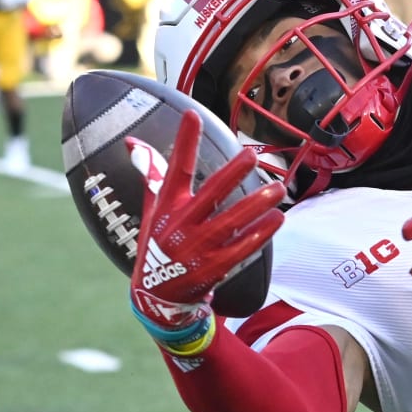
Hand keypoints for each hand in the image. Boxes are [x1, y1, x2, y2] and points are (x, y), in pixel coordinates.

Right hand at [128, 110, 285, 349]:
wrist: (157, 295)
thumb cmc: (158, 245)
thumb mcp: (151, 210)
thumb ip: (150, 175)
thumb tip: (134, 143)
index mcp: (167, 205)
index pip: (175, 167)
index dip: (184, 141)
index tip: (194, 115)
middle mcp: (182, 224)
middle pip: (211, 193)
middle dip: (232, 173)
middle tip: (252, 156)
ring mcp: (199, 247)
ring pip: (232, 221)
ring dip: (256, 204)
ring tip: (277, 188)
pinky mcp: (215, 267)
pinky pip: (242, 248)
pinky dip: (260, 234)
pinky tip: (277, 220)